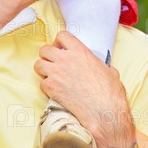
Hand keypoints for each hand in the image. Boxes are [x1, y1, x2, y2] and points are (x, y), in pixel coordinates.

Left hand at [34, 31, 135, 147]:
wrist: (104, 111)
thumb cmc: (110, 92)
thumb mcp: (109, 70)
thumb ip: (98, 64)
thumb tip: (99, 66)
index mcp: (80, 51)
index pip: (62, 36)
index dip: (59, 42)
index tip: (61, 49)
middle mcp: (66, 59)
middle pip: (44, 49)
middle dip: (47, 56)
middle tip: (54, 64)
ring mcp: (57, 73)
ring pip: (38, 65)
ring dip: (43, 70)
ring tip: (52, 77)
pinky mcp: (52, 89)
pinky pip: (41, 83)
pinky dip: (46, 87)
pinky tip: (55, 91)